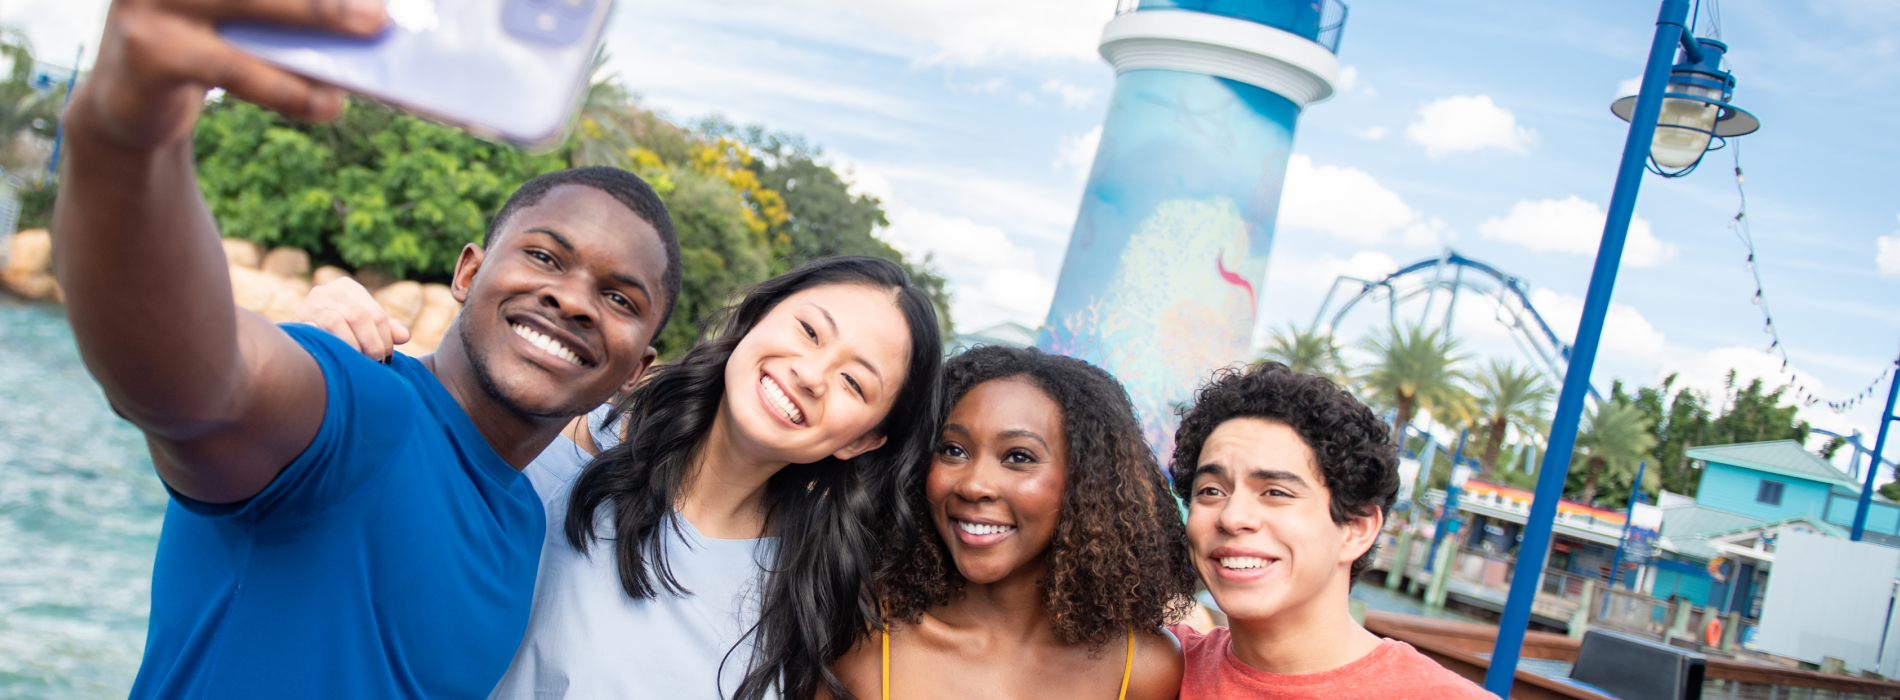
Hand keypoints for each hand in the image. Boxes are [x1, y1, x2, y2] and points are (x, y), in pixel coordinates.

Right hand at [75, 0, 385, 149]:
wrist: (129, 98)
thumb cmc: (205, 42)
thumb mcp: (245, 14)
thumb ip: (286, 9)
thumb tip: (366, 15)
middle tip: (378, 12)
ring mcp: (150, 0)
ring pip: (247, 6)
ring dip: (316, 21)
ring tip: (369, 37)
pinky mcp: (149, 51)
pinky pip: (232, 69)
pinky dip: (286, 88)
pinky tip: (326, 104)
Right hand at [291, 277, 410, 360]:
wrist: (293, 346)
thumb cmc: (335, 336)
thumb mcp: (362, 330)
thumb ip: (385, 331)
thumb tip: (404, 335)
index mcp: (348, 287)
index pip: (377, 314)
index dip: (385, 339)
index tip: (387, 358)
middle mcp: (328, 290)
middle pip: (361, 316)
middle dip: (372, 343)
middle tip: (375, 362)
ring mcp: (311, 302)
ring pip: (341, 320)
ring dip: (354, 345)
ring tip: (359, 361)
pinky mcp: (298, 317)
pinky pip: (321, 328)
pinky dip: (335, 343)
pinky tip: (339, 356)